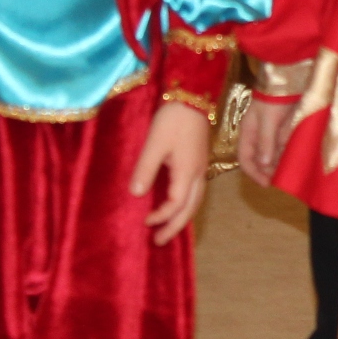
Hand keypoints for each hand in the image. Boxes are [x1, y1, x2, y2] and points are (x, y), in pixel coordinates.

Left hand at [131, 100, 210, 245]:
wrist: (193, 97)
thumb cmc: (173, 119)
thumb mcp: (154, 144)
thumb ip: (146, 169)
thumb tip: (136, 194)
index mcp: (187, 172)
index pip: (176, 204)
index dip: (161, 216)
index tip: (145, 221)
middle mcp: (198, 174)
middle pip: (190, 208)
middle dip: (175, 226)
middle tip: (159, 241)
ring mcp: (201, 168)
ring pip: (196, 201)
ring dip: (182, 217)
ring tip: (168, 228)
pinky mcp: (199, 162)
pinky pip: (195, 192)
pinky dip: (186, 205)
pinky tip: (176, 205)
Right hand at [236, 93, 296, 186]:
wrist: (288, 80)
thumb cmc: (273, 98)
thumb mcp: (267, 120)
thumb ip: (266, 142)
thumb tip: (264, 164)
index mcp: (248, 133)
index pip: (245, 159)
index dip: (253, 173)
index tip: (266, 184)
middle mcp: (258, 135)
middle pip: (261, 160)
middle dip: (269, 171)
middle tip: (282, 179)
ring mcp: (271, 132)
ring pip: (273, 154)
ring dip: (280, 163)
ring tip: (289, 170)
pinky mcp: (284, 129)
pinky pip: (284, 146)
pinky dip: (288, 153)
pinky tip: (295, 156)